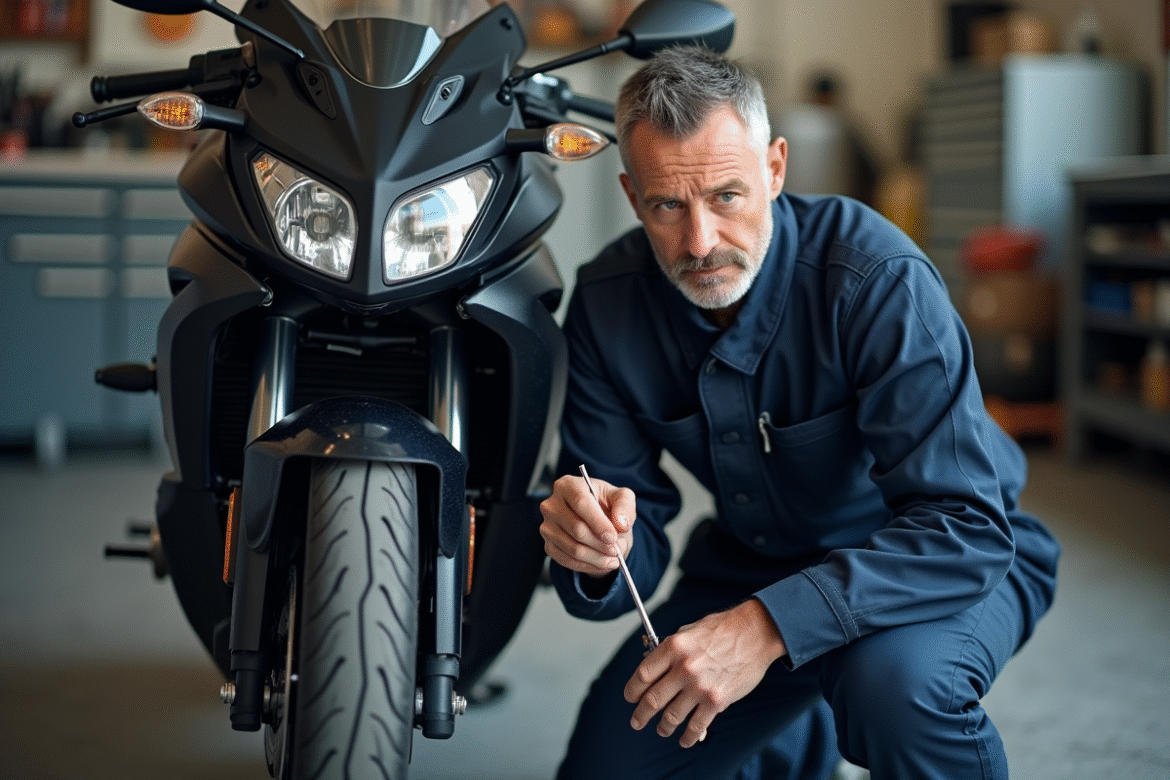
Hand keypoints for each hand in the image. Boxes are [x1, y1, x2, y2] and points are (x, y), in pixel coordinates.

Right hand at [539, 474, 635, 576]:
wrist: (596, 520)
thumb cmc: (606, 504)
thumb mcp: (622, 497)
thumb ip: (625, 506)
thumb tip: (621, 524)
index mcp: (567, 485)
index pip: (580, 503)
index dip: (598, 522)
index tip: (613, 537)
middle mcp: (552, 505)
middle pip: (577, 529)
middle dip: (601, 544)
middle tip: (618, 549)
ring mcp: (547, 527)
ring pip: (573, 549)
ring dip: (598, 558)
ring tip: (614, 557)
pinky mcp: (548, 545)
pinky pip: (568, 561)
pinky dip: (589, 566)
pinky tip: (602, 562)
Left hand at [623, 598, 785, 747]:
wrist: (755, 633)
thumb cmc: (723, 630)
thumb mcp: (688, 632)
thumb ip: (670, 651)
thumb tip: (654, 670)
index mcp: (673, 647)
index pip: (642, 675)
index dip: (632, 691)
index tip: (631, 698)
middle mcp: (684, 668)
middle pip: (652, 700)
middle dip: (640, 715)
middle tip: (637, 722)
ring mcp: (700, 686)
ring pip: (671, 716)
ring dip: (663, 727)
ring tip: (662, 729)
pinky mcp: (717, 701)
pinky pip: (696, 726)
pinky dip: (688, 737)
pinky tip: (684, 739)